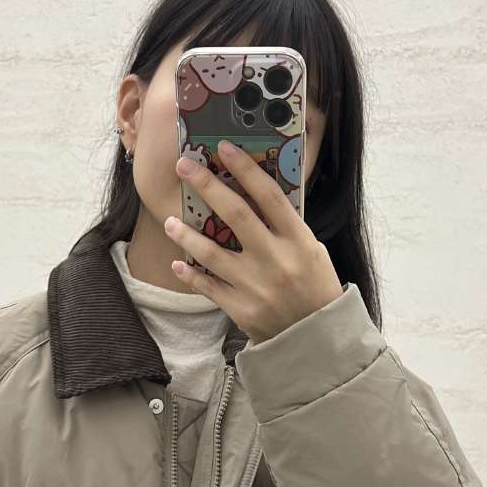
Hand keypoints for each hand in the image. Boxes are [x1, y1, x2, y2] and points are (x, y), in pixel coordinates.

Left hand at [167, 140, 342, 344]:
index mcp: (298, 240)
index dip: (245, 168)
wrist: (316, 338)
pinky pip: (208, 287)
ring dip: (187, 234)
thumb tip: (253, 196)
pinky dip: (191, 275)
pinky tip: (177, 264)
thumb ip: (285, 228)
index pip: (269, 195)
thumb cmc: (314, 288)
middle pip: (236, 214)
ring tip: (170, 222)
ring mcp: (256, 285)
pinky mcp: (241, 309)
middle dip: (207, 186)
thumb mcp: (311, 252)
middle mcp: (276, 259)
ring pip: (212, 252)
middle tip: (184, 166)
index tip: (224, 148)